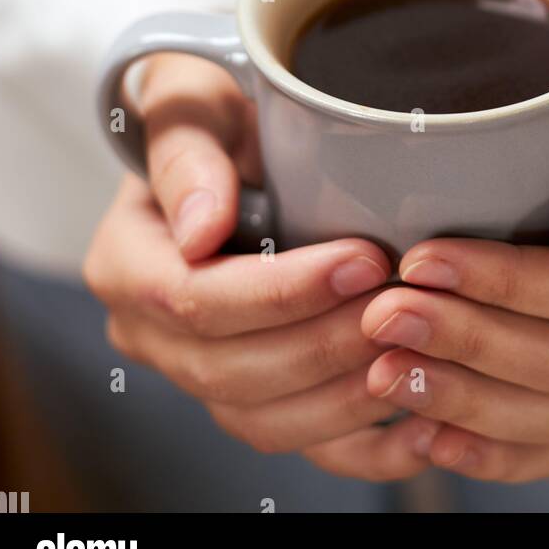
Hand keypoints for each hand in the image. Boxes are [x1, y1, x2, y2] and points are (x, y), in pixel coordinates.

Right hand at [83, 54, 432, 475]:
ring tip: (415, 352)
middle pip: (231, 372)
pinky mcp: (253, 399)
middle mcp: (151, 334)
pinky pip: (302, 447)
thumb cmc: (216, 112)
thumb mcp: (192, 102)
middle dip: (324, 344)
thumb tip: (199, 230)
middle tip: (402, 304)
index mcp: (126, 264)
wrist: (238, 145)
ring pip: (265, 421)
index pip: (195, 301)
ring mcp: (200, 375)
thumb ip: (186, 152)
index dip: (281, 292)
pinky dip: (364, 446)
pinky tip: (423, 422)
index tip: (362, 259)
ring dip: (345, 397)